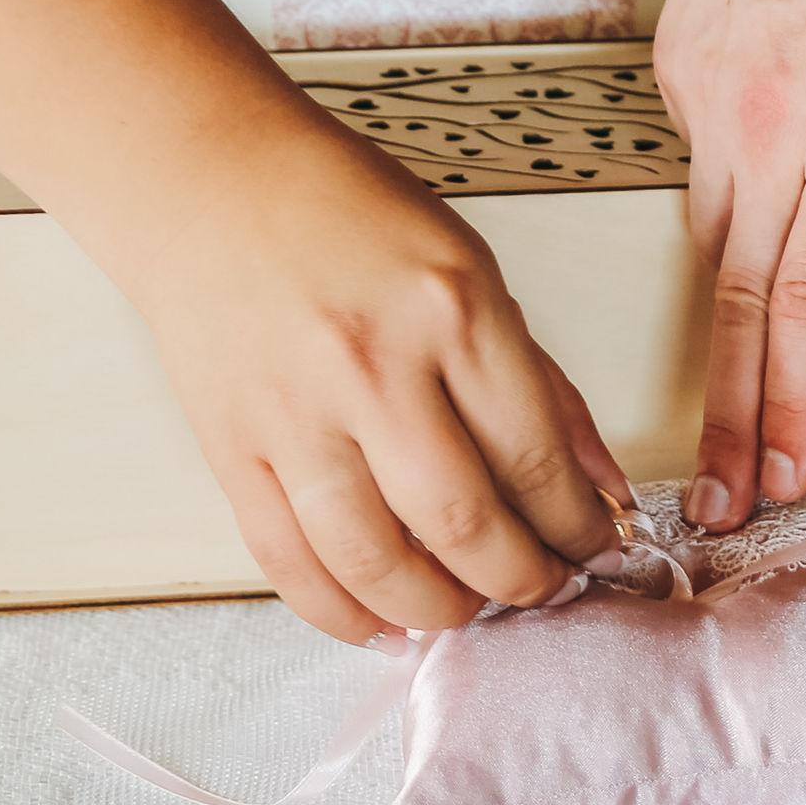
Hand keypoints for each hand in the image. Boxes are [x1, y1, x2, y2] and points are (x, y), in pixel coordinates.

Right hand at [117, 130, 632, 644]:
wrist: (206, 181)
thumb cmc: (343, 213)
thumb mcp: (471, 269)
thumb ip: (539, 382)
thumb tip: (599, 482)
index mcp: (451, 311)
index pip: (536, 458)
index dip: (578, 527)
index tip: (595, 548)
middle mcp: (372, 367)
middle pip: (463, 524)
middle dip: (520, 581)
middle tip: (541, 588)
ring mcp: (295, 415)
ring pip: (374, 562)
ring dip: (436, 610)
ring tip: (466, 607)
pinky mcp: (233, 449)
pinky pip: (288, 563)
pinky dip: (340, 613)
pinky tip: (381, 623)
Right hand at [653, 0, 805, 529]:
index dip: (787, 411)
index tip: (771, 478)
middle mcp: (770, 133)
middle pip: (739, 306)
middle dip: (728, 415)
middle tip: (713, 497)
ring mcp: (711, 96)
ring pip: (716, 234)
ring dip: (734, 306)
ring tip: (742, 375)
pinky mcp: (682, 59)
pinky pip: (708, 155)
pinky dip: (740, 183)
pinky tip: (777, 159)